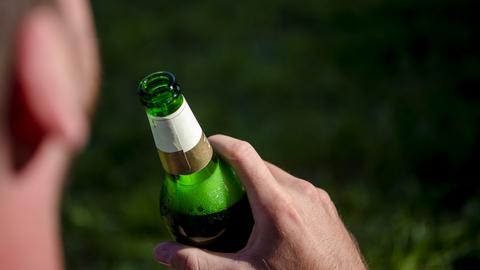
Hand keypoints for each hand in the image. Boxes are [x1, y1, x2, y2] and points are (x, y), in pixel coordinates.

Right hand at [153, 135, 366, 269]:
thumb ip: (199, 263)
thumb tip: (161, 252)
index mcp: (277, 204)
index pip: (244, 155)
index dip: (220, 144)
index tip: (204, 145)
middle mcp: (300, 192)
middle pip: (259, 166)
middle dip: (234, 169)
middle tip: (214, 184)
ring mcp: (317, 197)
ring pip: (278, 176)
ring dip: (256, 182)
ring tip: (239, 205)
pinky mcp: (326, 206)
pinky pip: (294, 189)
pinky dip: (276, 193)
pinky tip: (270, 220)